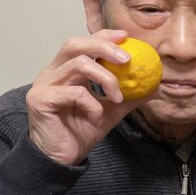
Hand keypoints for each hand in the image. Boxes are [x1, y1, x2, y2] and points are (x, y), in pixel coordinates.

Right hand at [26, 29, 145, 164]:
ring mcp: (44, 85)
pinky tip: (96, 118)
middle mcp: (52, 73)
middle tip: (127, 59)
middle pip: (75, 44)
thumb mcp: (111, 111)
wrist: (64, 158)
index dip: (103, 36)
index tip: (126, 37)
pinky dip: (93, 104)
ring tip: (117, 98)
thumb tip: (154, 86)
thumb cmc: (82, 131)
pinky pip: (75, 92)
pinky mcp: (41, 99)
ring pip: (79, 65)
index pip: (83, 43)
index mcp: (66, 70)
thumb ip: (129, 96)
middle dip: (104, 46)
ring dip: (106, 79)